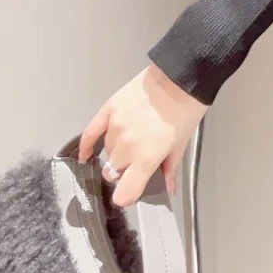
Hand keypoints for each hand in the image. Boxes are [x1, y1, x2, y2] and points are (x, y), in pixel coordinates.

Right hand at [78, 63, 206, 207]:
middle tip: (138, 161)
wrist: (181, 76)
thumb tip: (167, 189)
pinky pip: (89, 133)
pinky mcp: (109, 109)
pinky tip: (86, 155)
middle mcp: (127, 145)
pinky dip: (86, 146)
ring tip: (132, 141)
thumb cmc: (186, 109)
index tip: (130, 193)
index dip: (127, 196)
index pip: (124, 192)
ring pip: (107, 152)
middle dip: (124, 170)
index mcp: (146, 157)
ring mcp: (115, 126)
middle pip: (114, 171)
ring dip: (116, 153)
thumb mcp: (181, 144)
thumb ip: (169, 170)